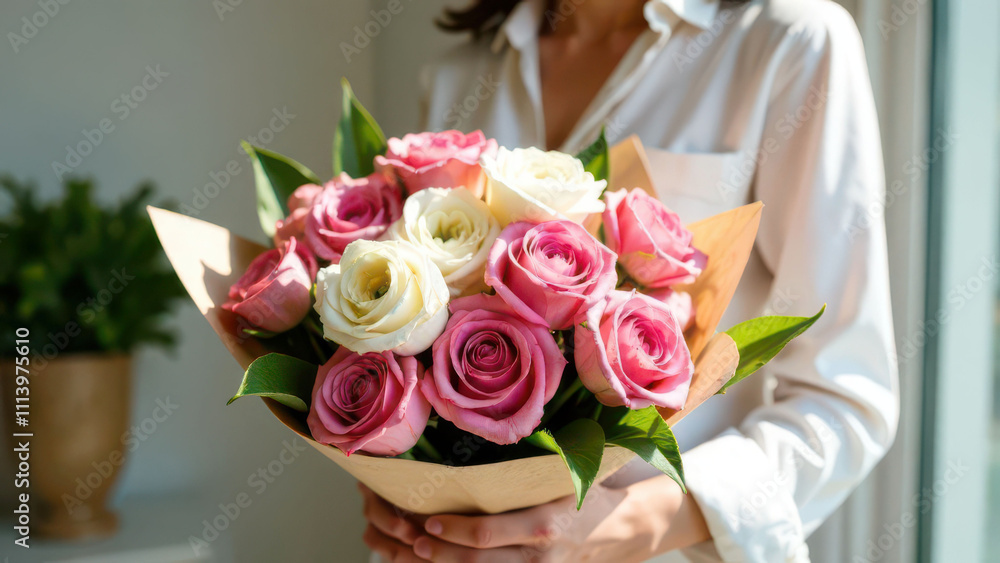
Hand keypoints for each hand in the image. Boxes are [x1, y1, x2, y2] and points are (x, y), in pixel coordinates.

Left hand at [359, 474, 709, 561]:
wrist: (626, 531)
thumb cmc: (589, 494)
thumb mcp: (570, 475)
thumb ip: (540, 461)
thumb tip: (502, 425)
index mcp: (543, 526)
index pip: (489, 535)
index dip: (454, 534)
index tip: (427, 524)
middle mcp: (536, 557)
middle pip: (475, 562)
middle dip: (435, 554)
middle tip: (404, 540)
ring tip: (405, 552)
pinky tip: (431, 560)